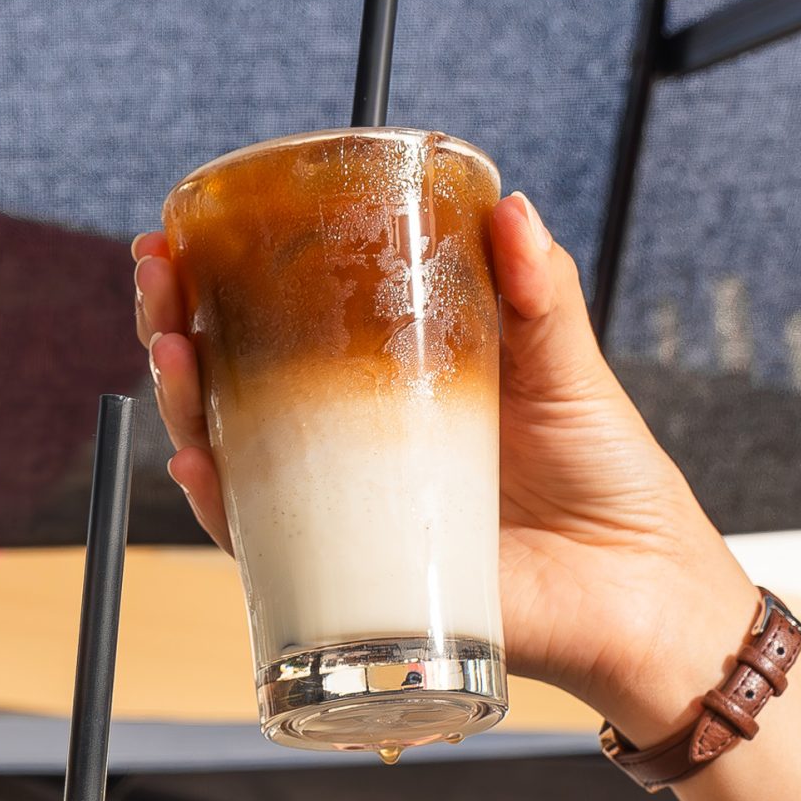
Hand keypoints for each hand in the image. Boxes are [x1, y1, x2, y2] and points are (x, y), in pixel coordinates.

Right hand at [133, 197, 752, 735]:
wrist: (641, 592)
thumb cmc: (608, 482)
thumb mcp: (566, 367)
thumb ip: (537, 291)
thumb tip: (510, 208)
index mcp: (386, 386)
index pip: (279, 327)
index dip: (218, 284)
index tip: (182, 237)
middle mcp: (348, 446)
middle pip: (230, 385)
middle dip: (173, 328)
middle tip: (159, 278)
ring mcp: (343, 509)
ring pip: (229, 457)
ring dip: (182, 405)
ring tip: (171, 350)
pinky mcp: (351, 574)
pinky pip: (262, 545)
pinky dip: (221, 507)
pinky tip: (199, 464)